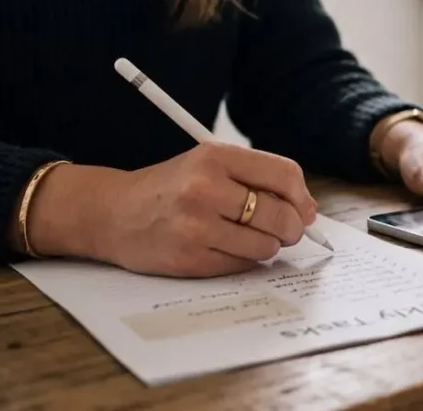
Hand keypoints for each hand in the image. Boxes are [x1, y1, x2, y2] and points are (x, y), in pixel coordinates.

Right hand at [28, 143, 318, 277]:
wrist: (113, 213)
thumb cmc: (172, 187)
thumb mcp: (209, 165)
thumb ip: (258, 179)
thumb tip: (310, 211)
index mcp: (216, 157)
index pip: (284, 175)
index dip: (303, 197)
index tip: (306, 210)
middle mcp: (204, 188)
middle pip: (280, 215)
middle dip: (292, 228)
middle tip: (287, 231)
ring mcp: (195, 226)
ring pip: (265, 246)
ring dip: (267, 247)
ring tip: (247, 238)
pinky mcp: (188, 258)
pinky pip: (241, 265)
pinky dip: (243, 260)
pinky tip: (224, 248)